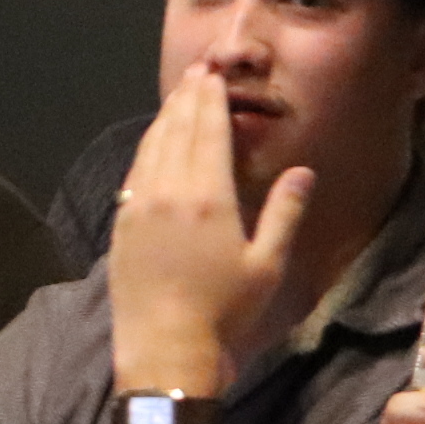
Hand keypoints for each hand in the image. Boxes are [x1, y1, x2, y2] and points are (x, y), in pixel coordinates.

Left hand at [110, 64, 316, 390]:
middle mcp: (166, 192)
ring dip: (164, 119)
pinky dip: (145, 150)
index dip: (210, 101)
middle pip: (175, 132)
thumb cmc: (225, 311)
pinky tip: (152, 144)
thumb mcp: (268, 264)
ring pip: (150, 149)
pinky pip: (133, 174)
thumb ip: (284, 212)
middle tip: (195, 73)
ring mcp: (137, 208)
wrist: (166, 350)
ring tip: (176, 98)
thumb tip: (304, 171)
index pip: (208, 132)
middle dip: (186, 99)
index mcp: (207, 196)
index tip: (213, 76)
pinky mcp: (120, 226)